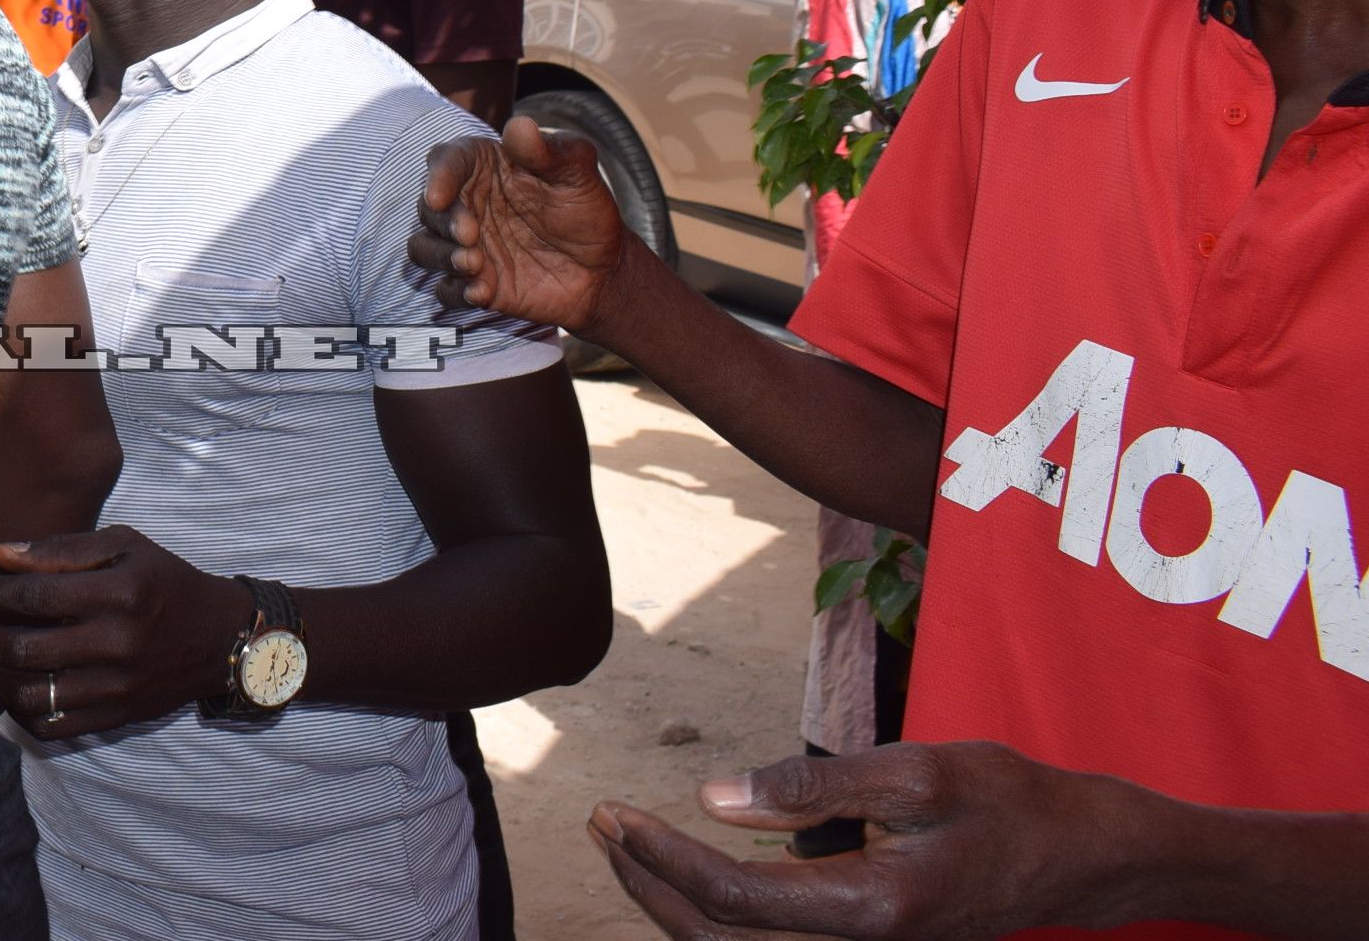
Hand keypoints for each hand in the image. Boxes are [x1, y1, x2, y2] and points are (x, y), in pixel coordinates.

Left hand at [0, 527, 244, 737]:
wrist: (219, 637)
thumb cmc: (163, 581)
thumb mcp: (123, 545)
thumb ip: (61, 550)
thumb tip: (3, 556)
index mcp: (119, 593)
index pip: (33, 598)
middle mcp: (117, 644)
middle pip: (25, 649)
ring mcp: (116, 687)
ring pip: (31, 693)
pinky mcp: (116, 717)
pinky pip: (51, 724)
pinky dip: (17, 708)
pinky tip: (6, 685)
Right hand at [409, 115, 640, 338]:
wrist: (603, 271)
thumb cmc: (587, 211)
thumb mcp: (579, 175)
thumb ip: (551, 150)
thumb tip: (519, 125)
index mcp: (485, 168)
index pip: (447, 161)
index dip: (438, 176)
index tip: (439, 195)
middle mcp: (467, 204)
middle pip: (428, 207)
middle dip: (442, 221)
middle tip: (469, 233)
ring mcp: (466, 245)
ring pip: (423, 248)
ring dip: (440, 256)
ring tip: (474, 264)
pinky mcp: (472, 281)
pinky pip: (445, 289)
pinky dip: (455, 291)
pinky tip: (481, 293)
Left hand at [589, 743, 1149, 939]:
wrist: (1087, 858)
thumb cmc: (1011, 801)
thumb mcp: (916, 772)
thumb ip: (813, 788)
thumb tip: (713, 798)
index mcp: (872, 908)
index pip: (734, 899)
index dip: (663, 860)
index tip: (616, 812)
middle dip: (649, 886)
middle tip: (601, 824)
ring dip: (675, 905)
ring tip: (626, 844)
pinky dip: (718, 917)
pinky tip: (687, 873)